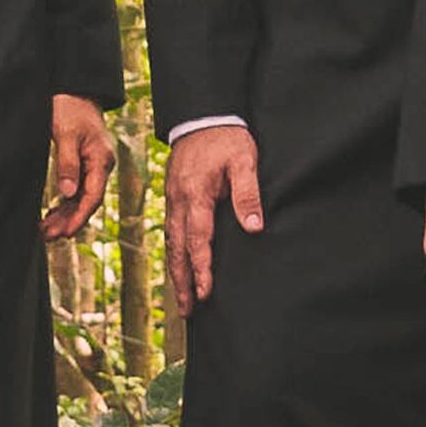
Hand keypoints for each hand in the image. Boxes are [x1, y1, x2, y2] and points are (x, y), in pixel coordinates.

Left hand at [42, 94, 114, 240]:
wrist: (75, 91)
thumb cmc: (70, 109)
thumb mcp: (65, 134)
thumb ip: (67, 163)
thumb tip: (67, 193)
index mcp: (101, 160)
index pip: (93, 196)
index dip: (80, 217)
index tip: (66, 233)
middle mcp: (100, 166)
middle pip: (86, 201)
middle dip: (68, 221)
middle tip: (48, 237)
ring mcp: (92, 166)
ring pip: (80, 198)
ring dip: (64, 215)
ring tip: (45, 231)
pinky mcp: (83, 164)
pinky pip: (76, 190)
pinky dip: (64, 204)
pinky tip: (51, 215)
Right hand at [165, 126, 264, 311]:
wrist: (202, 115)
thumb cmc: (226, 138)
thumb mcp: (243, 160)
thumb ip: (248, 194)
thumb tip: (254, 228)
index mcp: (195, 194)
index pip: (198, 238)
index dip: (202, 267)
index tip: (205, 292)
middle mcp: (178, 201)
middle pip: (177, 248)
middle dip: (183, 281)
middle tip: (188, 311)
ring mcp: (172, 200)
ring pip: (171, 244)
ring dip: (176, 274)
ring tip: (182, 302)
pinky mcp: (173, 199)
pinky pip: (171, 233)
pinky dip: (174, 256)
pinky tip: (179, 271)